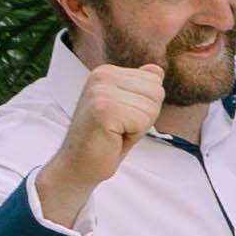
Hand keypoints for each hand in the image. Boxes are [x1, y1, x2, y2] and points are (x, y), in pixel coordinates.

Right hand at [31, 53, 168, 222]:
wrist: (78, 165)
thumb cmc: (105, 139)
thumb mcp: (126, 107)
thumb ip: (140, 86)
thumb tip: (157, 69)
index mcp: (107, 71)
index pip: (155, 80)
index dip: (145, 106)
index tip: (122, 117)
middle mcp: (102, 75)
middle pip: (157, 92)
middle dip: (145, 116)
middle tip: (119, 127)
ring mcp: (101, 91)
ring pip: (151, 108)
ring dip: (138, 127)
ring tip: (115, 133)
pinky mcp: (104, 110)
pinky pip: (142, 121)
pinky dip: (133, 136)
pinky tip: (113, 138)